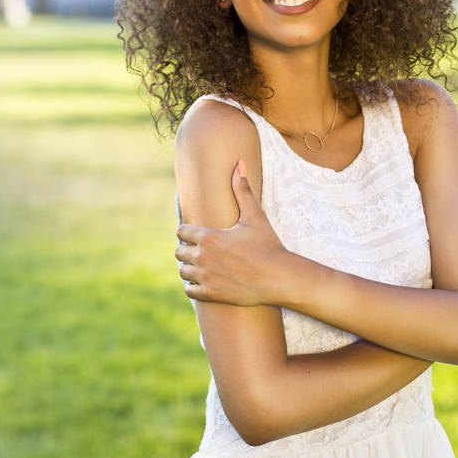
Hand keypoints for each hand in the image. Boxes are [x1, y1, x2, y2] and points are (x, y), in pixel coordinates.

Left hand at [175, 159, 289, 305]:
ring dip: (190, 268)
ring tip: (203, 265)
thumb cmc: (268, 245)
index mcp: (208, 236)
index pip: (181, 231)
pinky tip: (207, 280)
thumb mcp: (255, 216)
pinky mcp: (210, 294)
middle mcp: (202, 256)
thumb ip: (242, 189)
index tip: (199, 234)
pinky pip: (189, 290)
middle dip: (188, 249)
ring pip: (182, 271)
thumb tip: (239, 162)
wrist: (279, 278)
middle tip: (203, 250)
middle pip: (179, 251)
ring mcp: (205, 277)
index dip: (189, 232)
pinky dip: (194, 286)